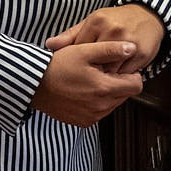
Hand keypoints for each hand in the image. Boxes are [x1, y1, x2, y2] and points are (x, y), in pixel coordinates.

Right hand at [31, 41, 145, 124]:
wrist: (34, 85)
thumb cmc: (57, 66)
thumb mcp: (84, 50)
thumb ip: (111, 49)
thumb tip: (132, 48)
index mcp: (104, 88)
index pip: (136, 85)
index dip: (131, 73)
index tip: (119, 67)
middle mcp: (101, 107)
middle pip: (126, 95)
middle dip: (119, 82)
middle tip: (102, 71)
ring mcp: (92, 116)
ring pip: (114, 104)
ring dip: (108, 93)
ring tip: (91, 80)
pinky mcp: (83, 122)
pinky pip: (100, 112)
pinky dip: (97, 102)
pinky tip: (84, 91)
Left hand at [44, 3, 164, 75]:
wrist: (149, 16)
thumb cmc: (117, 20)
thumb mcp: (93, 22)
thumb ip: (71, 35)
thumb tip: (49, 45)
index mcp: (97, 22)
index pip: (79, 49)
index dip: (78, 61)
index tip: (78, 66)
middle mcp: (112, 30)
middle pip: (94, 62)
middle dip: (92, 71)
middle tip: (89, 76)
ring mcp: (128, 42)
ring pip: (110, 71)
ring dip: (106, 76)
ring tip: (103, 77)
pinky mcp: (141, 53)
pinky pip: (125, 74)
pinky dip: (120, 77)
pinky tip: (118, 74)